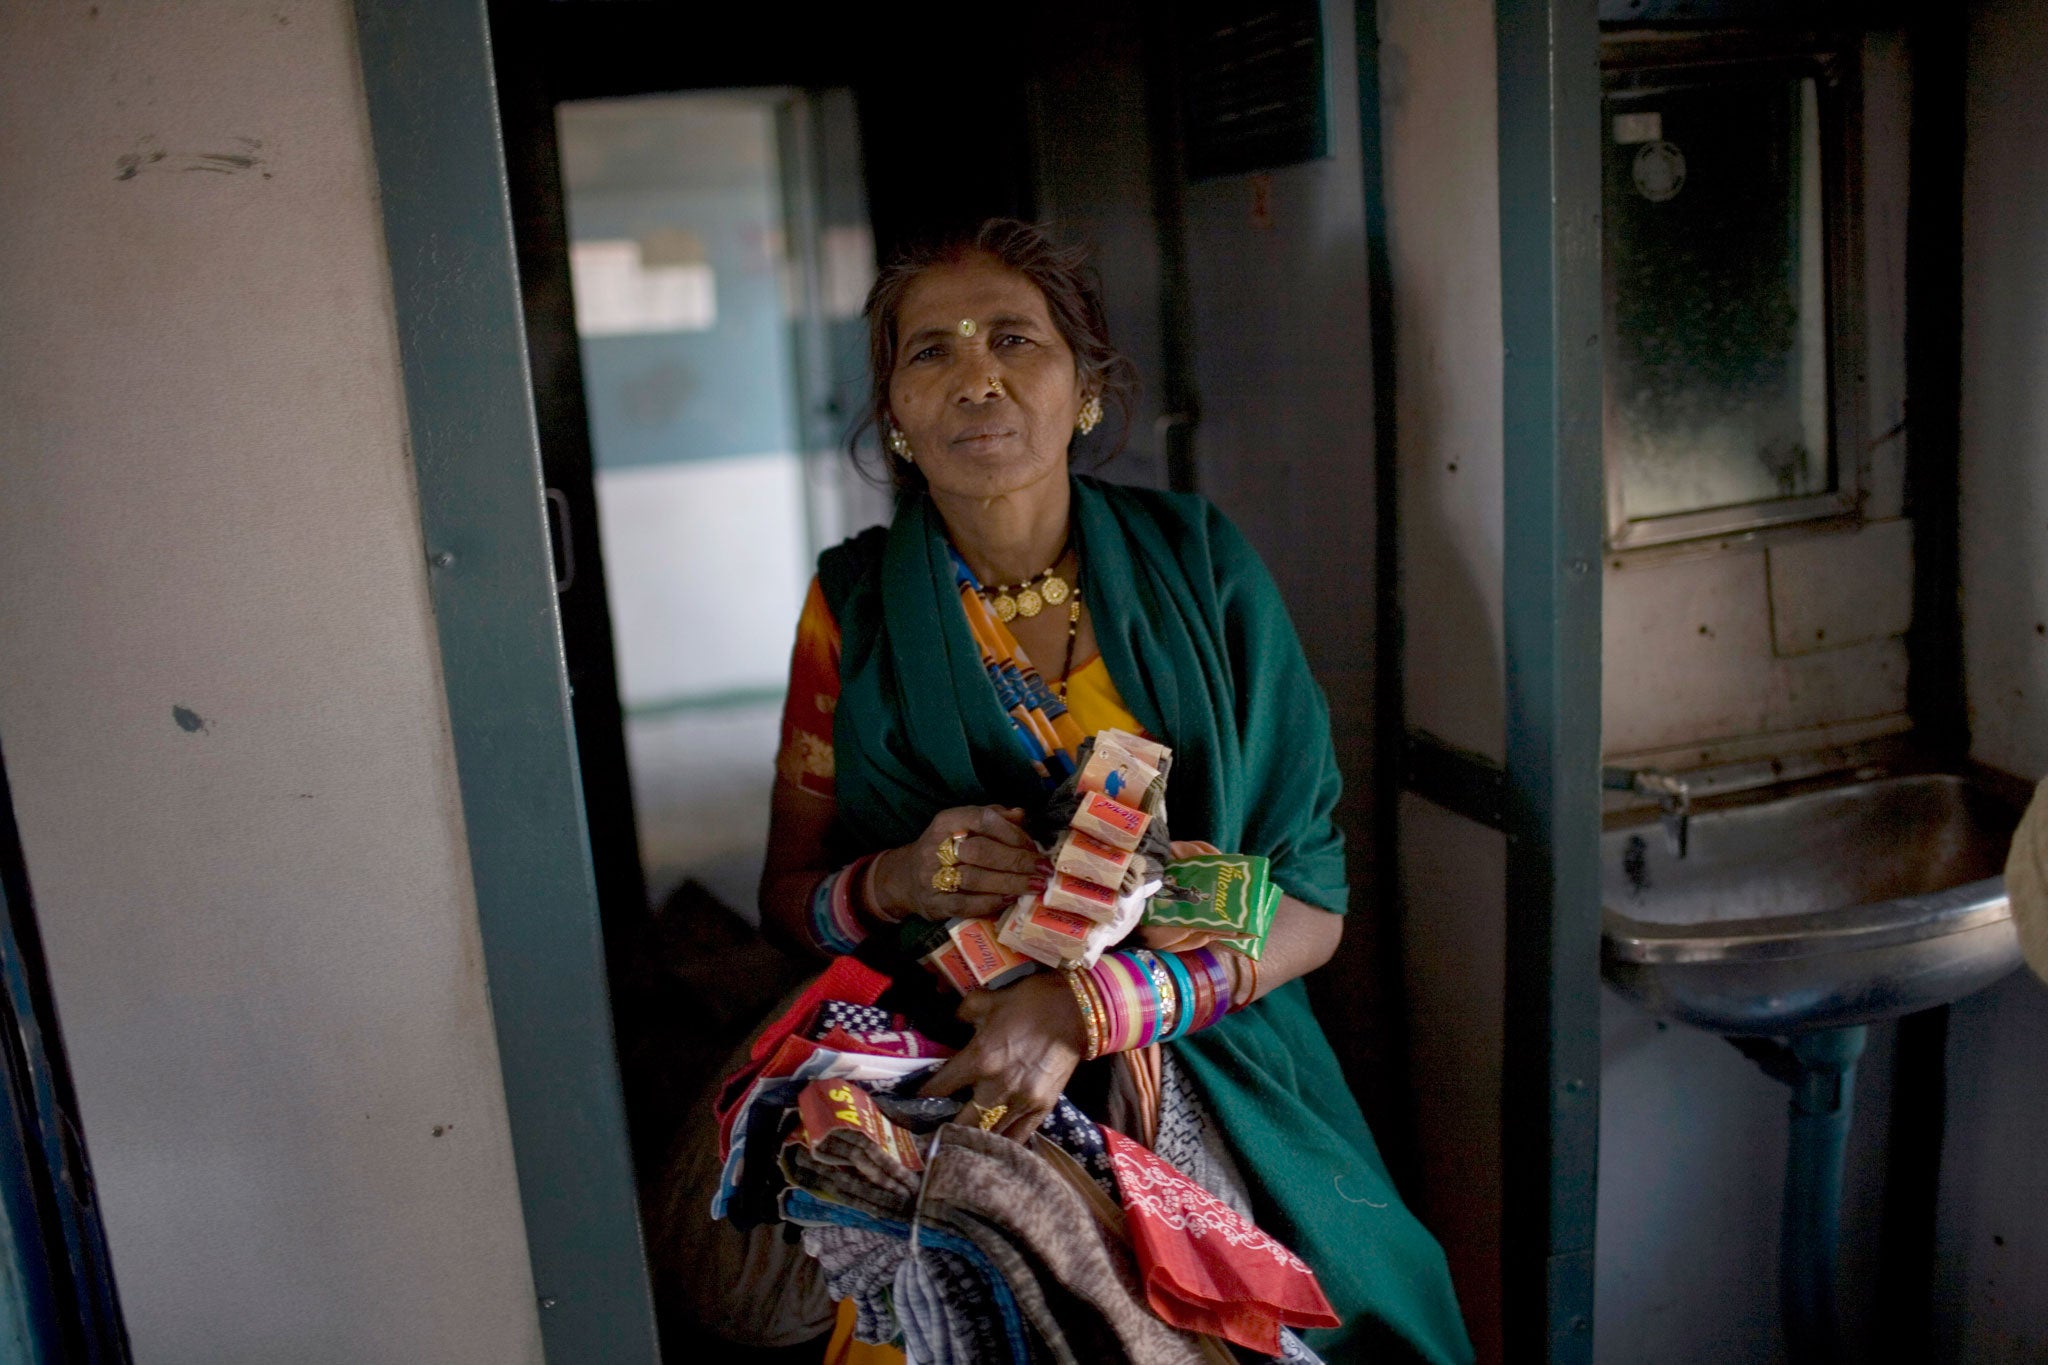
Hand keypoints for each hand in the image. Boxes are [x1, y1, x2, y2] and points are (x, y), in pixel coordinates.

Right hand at [870, 805, 1047, 922]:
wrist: (904, 878)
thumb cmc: (945, 848)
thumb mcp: (963, 825)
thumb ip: (993, 817)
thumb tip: (1022, 815)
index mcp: (946, 821)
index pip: (982, 819)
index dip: (1012, 833)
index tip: (1034, 845)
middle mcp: (936, 846)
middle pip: (981, 851)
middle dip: (1017, 860)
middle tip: (1043, 869)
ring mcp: (932, 877)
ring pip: (976, 878)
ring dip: (1010, 882)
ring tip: (1035, 885)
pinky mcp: (935, 904)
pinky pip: (967, 904)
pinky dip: (992, 902)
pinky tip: (1012, 899)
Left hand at [917, 973, 1086, 1139]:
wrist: (1077, 1010)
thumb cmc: (1029, 1001)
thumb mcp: (988, 999)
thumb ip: (963, 1012)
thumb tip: (952, 1021)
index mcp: (979, 1058)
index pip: (940, 1087)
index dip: (923, 1095)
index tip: (913, 1101)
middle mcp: (997, 1086)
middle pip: (961, 1122)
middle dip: (943, 1129)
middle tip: (931, 1133)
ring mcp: (1021, 1101)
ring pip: (988, 1134)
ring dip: (972, 1138)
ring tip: (957, 1145)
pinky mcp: (1042, 1108)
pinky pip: (1017, 1136)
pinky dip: (1002, 1142)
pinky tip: (990, 1147)